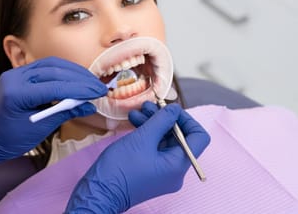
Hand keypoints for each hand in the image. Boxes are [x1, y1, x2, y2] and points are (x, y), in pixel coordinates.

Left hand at [0, 57, 106, 169]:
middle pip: (54, 70)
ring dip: (74, 72)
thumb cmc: (10, 139)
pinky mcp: (20, 72)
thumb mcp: (39, 129)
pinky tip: (77, 78)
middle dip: (80, 79)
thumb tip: (89, 105)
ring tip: (92, 83)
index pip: (53, 86)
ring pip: (51, 64)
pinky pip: (45, 66)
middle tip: (99, 88)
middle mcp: (14, 78)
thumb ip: (63, 113)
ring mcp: (16, 72)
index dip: (79, 88)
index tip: (98, 93)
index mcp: (16, 94)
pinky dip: (63, 72)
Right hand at [66, 102, 209, 212]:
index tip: (168, 109)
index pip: (198, 137)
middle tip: (147, 106)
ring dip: (152, 124)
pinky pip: (155, 149)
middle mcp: (175, 171)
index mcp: (178, 165)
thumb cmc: (120, 167)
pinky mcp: (150, 171)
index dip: (185, 119)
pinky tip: (133, 123)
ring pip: (164, 141)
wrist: (99, 191)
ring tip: (135, 112)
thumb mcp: (142, 138)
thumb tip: (175, 109)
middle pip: (179, 138)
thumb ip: (161, 121)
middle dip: (163, 119)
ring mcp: (162, 172)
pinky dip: (146, 134)